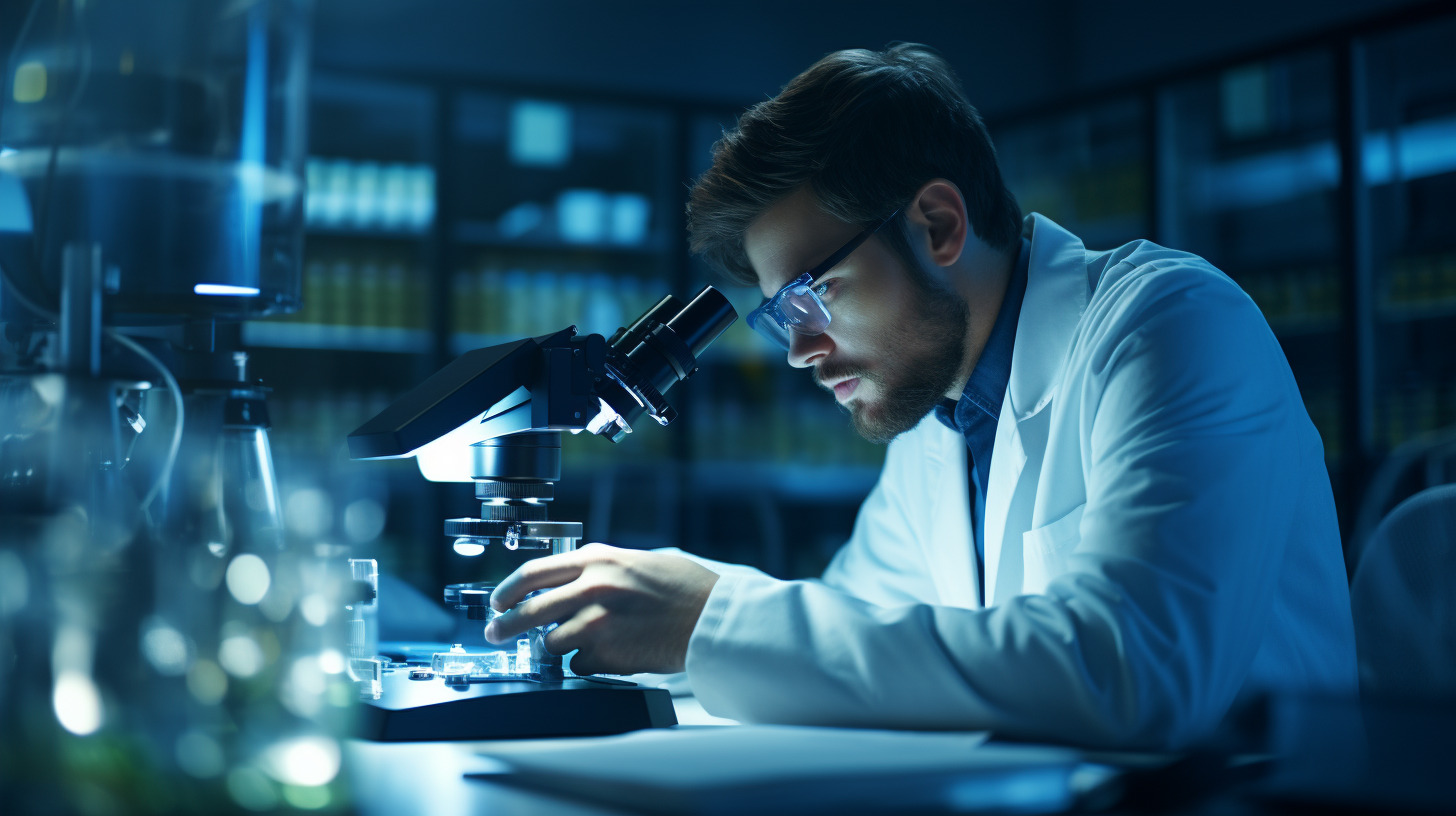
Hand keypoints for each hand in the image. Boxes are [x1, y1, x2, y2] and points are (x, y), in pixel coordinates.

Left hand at [483, 543, 719, 675]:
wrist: (712, 618)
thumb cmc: (684, 589)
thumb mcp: (635, 561)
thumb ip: (598, 569)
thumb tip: (566, 585)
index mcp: (597, 559)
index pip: (532, 573)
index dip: (508, 590)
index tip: (498, 602)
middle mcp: (591, 587)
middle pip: (528, 611)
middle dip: (505, 626)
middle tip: (496, 633)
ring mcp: (597, 622)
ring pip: (551, 642)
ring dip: (557, 646)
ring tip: (583, 643)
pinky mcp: (607, 653)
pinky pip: (579, 664)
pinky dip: (587, 663)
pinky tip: (610, 654)